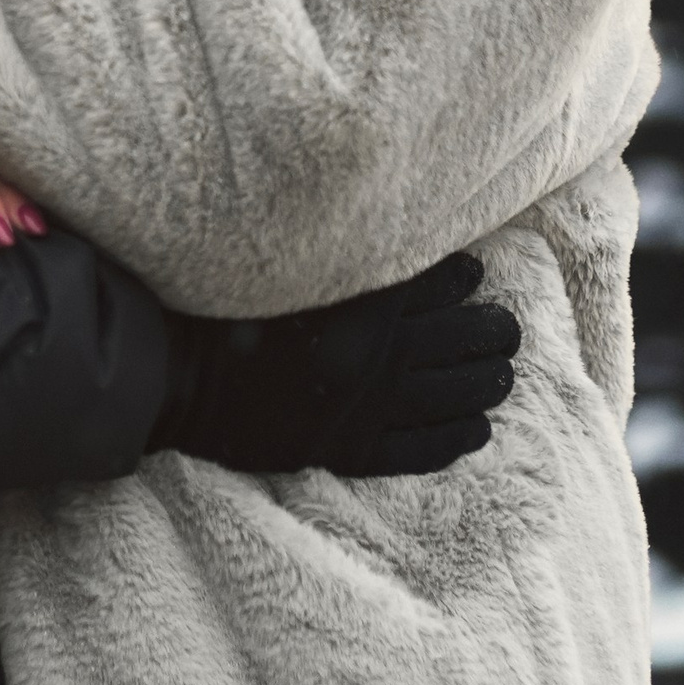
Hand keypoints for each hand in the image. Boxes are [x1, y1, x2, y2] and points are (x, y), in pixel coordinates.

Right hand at [152, 254, 518, 480]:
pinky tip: (475, 427)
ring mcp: (369, 407)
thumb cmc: (225, 306)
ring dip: (489, 380)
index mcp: (363, 304)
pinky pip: (426, 449)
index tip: (474, 273)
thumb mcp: (282, 260)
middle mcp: (377, 356)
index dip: (466, 277)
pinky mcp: (354, 449)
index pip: (441, 285)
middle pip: (466, 340)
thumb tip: (393, 235)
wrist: (179, 378)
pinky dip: (459, 436)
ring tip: (501, 373)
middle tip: (504, 328)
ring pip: (460, 395)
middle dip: (495, 331)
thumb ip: (341, 250)